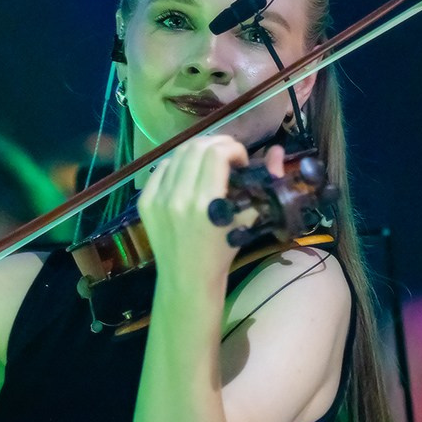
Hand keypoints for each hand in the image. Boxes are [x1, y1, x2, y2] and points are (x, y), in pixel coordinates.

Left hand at [137, 136, 286, 290]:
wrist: (187, 278)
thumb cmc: (222, 252)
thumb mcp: (246, 221)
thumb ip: (262, 184)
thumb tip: (277, 152)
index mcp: (206, 203)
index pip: (217, 153)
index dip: (234, 149)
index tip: (241, 161)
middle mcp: (179, 197)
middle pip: (196, 147)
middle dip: (217, 144)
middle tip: (228, 155)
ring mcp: (158, 198)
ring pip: (177, 154)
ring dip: (198, 150)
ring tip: (209, 159)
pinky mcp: (145, 202)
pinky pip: (161, 168)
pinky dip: (178, 163)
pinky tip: (189, 171)